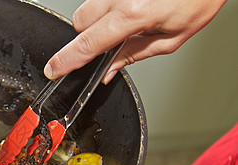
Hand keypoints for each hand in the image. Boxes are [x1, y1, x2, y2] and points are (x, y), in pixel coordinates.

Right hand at [44, 0, 226, 83]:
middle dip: (86, 37)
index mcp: (134, 15)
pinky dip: (106, 8)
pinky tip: (128, 9)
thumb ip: (133, 56)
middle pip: (80, 23)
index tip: (53, 70)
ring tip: (125, 22)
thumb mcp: (169, 39)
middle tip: (108, 43)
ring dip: (97, 21)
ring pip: (87, 8)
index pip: (89, 43)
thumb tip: (109, 72)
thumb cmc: (196, 0)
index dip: (67, 60)